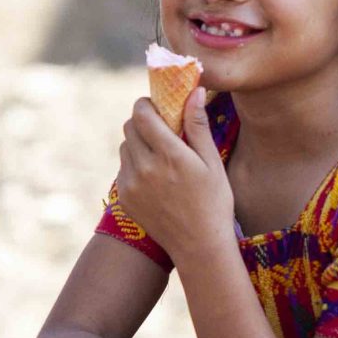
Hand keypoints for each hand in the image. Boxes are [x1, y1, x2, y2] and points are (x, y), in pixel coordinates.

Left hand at [113, 87, 234, 259]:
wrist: (200, 246)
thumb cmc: (214, 202)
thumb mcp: (212, 162)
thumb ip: (198, 125)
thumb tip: (195, 90)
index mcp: (170, 155)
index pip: (142, 114)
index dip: (147, 104)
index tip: (158, 106)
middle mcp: (146, 168)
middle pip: (129, 126)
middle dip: (143, 122)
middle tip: (161, 129)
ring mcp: (131, 185)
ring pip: (125, 147)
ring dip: (138, 143)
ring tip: (160, 155)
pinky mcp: (124, 198)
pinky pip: (123, 169)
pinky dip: (135, 165)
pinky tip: (155, 177)